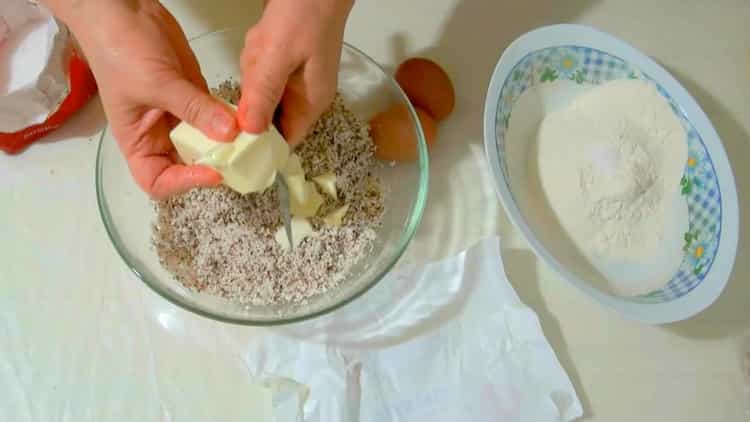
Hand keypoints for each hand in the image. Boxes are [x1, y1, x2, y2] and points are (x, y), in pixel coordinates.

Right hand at [46, 0, 238, 198]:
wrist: (123, 9)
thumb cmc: (120, 50)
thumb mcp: (157, 83)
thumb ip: (194, 109)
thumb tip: (229, 133)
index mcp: (138, 141)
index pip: (158, 180)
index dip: (184, 183)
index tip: (212, 172)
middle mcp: (159, 135)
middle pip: (188, 166)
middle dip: (213, 166)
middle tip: (240, 158)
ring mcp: (180, 116)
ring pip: (208, 143)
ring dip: (228, 144)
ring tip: (248, 141)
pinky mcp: (197, 96)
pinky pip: (218, 117)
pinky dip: (232, 121)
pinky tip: (247, 118)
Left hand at [238, 0, 352, 145]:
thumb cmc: (304, 15)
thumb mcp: (278, 56)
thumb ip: (263, 95)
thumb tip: (249, 133)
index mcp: (311, 103)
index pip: (285, 141)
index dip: (260, 146)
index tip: (234, 138)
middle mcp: (307, 97)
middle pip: (269, 118)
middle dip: (252, 101)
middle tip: (252, 75)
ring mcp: (299, 79)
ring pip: (263, 93)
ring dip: (253, 76)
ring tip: (259, 51)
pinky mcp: (289, 63)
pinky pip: (264, 74)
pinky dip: (255, 62)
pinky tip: (259, 43)